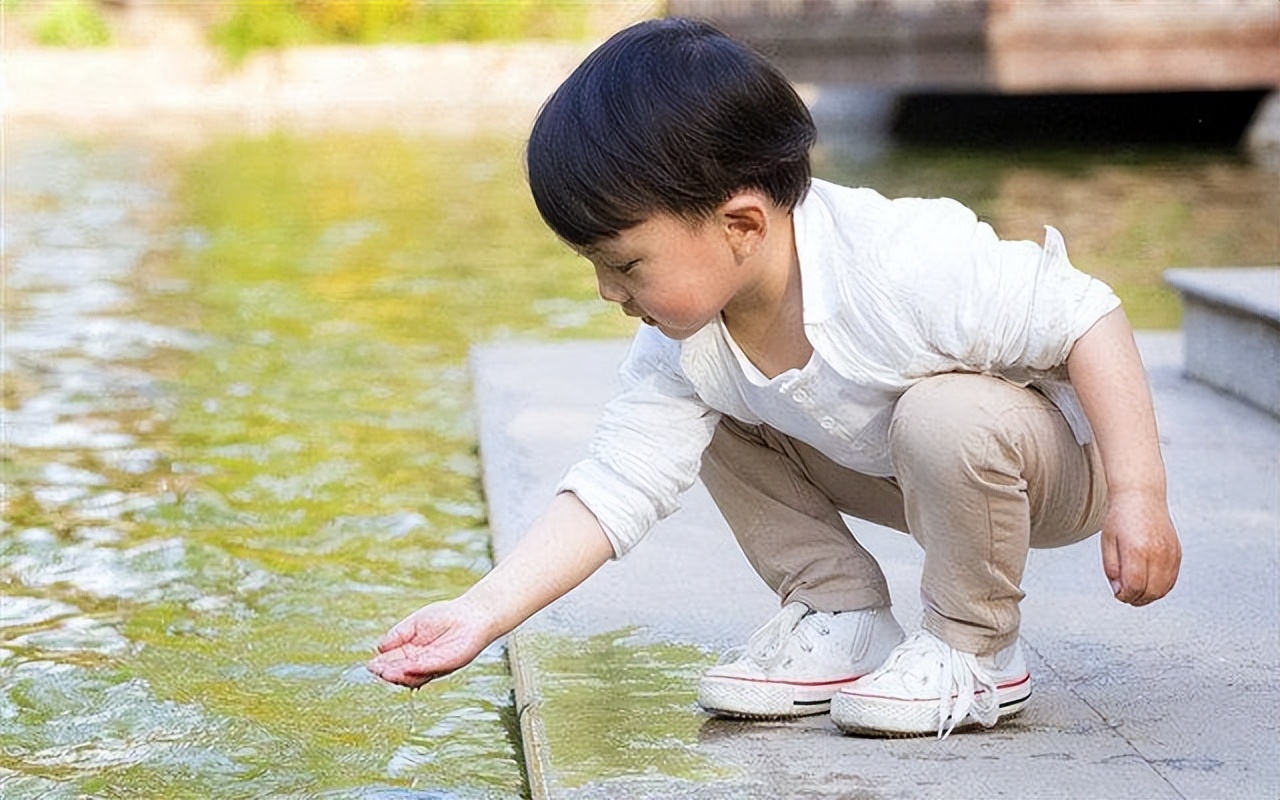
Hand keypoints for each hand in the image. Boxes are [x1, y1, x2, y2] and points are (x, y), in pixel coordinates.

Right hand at [366, 598, 496, 688]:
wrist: (471, 614)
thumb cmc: (445, 616)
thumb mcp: (415, 623)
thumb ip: (398, 635)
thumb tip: (379, 648)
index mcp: (412, 654)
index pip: (393, 663)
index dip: (382, 665)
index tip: (371, 666)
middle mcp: (422, 663)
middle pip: (402, 672)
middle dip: (389, 672)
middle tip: (377, 671)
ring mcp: (435, 666)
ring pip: (415, 676)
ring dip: (401, 675)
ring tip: (387, 673)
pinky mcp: (450, 663)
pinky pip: (433, 668)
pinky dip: (420, 668)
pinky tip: (409, 666)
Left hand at [1100, 488, 1180, 605]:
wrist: (1141, 495)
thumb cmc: (1121, 516)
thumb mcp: (1107, 542)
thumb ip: (1112, 569)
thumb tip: (1119, 591)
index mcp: (1137, 550)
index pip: (1135, 586)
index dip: (1125, 595)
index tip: (1118, 594)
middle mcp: (1157, 552)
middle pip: (1152, 591)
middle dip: (1137, 599)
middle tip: (1126, 597)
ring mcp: (1170, 553)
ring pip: (1165, 588)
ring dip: (1150, 596)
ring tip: (1137, 593)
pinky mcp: (1178, 552)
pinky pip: (1172, 579)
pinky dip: (1162, 587)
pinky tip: (1149, 584)